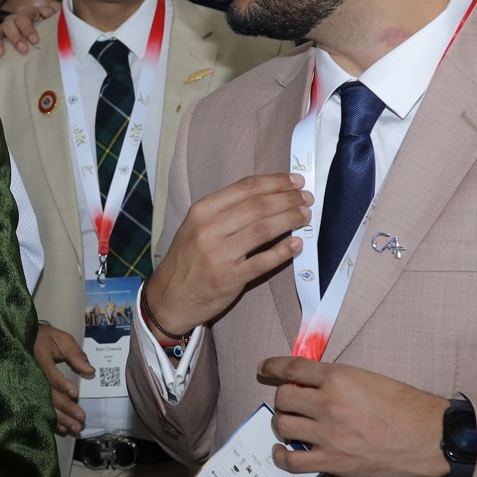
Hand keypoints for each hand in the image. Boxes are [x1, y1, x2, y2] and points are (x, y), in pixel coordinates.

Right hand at [0, 4, 58, 55]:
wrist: (39, 36)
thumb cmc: (47, 27)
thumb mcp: (54, 19)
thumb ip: (56, 13)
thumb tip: (51, 12)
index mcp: (27, 13)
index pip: (25, 17)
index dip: (28, 28)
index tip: (35, 40)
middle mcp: (13, 20)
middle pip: (10, 24)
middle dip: (15, 37)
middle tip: (23, 49)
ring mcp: (2, 29)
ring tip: (0, 53)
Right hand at [33, 323, 94, 435]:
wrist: (26, 340)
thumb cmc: (47, 339)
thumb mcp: (62, 339)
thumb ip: (75, 353)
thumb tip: (90, 370)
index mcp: (40, 359)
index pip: (50, 375)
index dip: (62, 384)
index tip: (75, 393)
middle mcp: (33, 374)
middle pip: (49, 395)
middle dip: (65, 407)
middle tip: (81, 418)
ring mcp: (30, 385)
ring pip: (45, 405)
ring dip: (61, 418)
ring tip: (75, 428)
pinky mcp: (31, 393)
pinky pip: (40, 409)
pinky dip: (51, 420)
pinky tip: (62, 429)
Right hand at [144, 174, 310, 338]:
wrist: (170, 297)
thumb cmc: (188, 258)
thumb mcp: (197, 226)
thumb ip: (225, 211)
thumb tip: (267, 197)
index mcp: (202, 210)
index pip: (245, 188)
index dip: (274, 181)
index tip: (295, 180)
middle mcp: (209, 229)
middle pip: (257, 206)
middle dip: (287, 199)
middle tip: (306, 198)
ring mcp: (218, 254)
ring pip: (262, 229)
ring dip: (289, 219)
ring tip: (305, 215)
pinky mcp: (229, 278)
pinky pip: (262, 262)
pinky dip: (282, 251)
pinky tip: (296, 244)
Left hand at [258, 356, 449, 476]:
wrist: (430, 437)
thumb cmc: (407, 407)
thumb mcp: (369, 379)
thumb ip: (338, 380)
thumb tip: (313, 383)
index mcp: (339, 377)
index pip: (292, 367)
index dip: (273, 366)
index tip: (264, 367)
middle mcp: (328, 403)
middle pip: (283, 397)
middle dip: (284, 399)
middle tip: (292, 403)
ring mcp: (328, 434)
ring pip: (283, 425)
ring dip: (283, 424)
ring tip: (291, 425)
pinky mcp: (333, 460)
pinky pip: (292, 460)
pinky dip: (282, 455)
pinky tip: (283, 451)